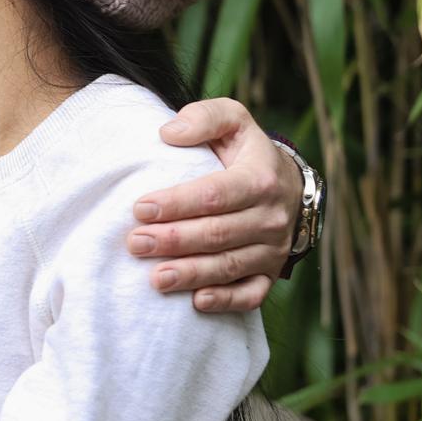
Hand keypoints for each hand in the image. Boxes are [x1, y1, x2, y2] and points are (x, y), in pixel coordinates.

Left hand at [137, 98, 300, 312]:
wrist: (285, 184)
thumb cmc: (244, 151)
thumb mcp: (231, 120)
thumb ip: (203, 118)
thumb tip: (169, 132)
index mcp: (260, 179)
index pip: (215, 194)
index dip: (176, 203)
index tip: (140, 208)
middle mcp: (271, 217)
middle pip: (218, 233)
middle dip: (174, 240)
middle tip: (135, 243)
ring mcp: (273, 249)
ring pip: (230, 266)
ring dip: (192, 274)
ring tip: (155, 278)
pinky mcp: (270, 273)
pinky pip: (252, 294)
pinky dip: (226, 301)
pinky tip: (197, 302)